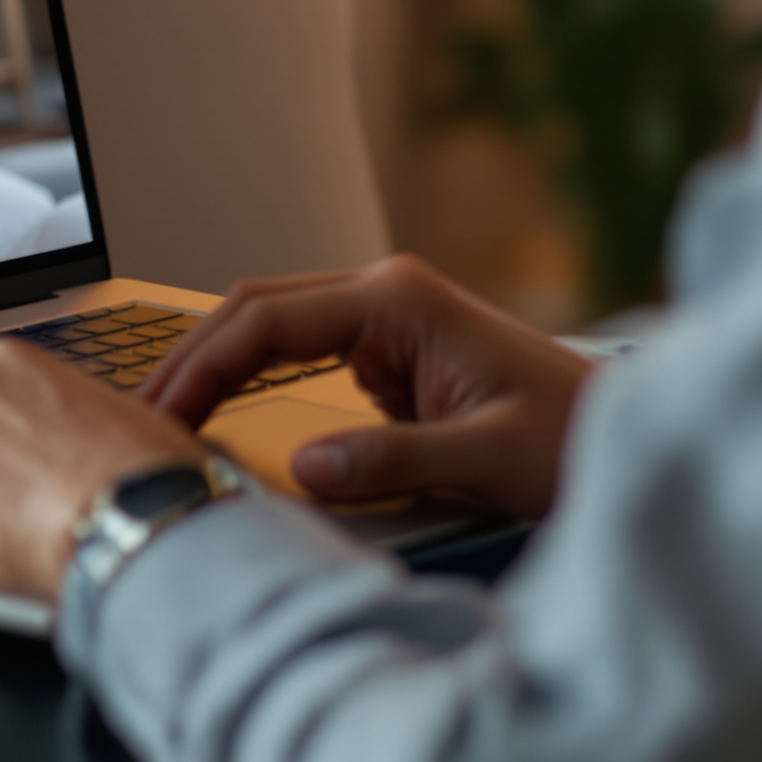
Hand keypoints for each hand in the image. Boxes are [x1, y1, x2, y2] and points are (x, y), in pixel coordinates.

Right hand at [141, 255, 593, 517]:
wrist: (624, 435)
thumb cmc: (574, 439)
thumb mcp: (488, 458)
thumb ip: (394, 458)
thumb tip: (307, 467)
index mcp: (399, 300)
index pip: (269, 321)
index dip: (204, 368)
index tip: (162, 417)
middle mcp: (385, 294)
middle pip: (255, 308)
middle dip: (190, 359)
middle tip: (138, 417)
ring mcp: (385, 318)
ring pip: (270, 323)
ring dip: (214, 363)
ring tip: (162, 415)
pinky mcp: (389, 350)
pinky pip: (297, 349)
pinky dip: (248, 375)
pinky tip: (218, 409)